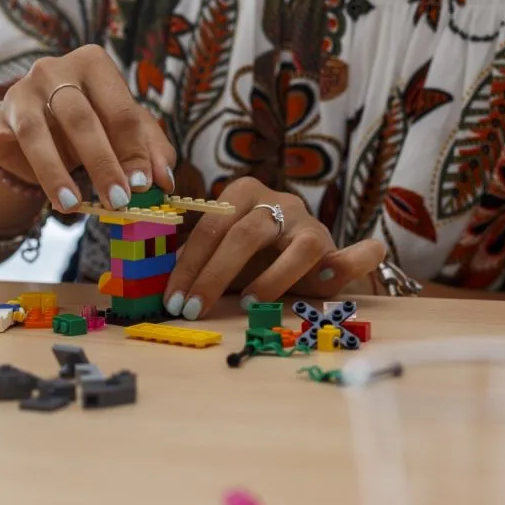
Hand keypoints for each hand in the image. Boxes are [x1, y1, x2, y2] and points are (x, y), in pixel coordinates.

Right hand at [0, 45, 176, 211]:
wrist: (40, 127)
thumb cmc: (92, 125)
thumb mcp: (125, 132)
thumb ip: (149, 150)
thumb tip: (163, 182)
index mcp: (92, 65)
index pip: (119, 108)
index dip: (133, 149)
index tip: (144, 185)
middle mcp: (51, 71)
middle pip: (78, 117)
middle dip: (100, 162)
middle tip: (118, 200)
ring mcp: (17, 95)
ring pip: (32, 132)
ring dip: (52, 171)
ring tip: (70, 206)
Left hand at [163, 178, 384, 320]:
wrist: (299, 256)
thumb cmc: (250, 257)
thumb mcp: (218, 255)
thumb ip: (194, 262)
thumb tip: (152, 286)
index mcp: (239, 195)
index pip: (209, 227)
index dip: (188, 266)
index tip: (173, 300)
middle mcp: (275, 201)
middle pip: (244, 234)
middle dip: (214, 275)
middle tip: (194, 309)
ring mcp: (308, 221)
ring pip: (296, 246)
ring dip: (271, 279)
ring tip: (248, 304)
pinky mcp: (336, 246)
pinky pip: (352, 252)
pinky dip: (351, 262)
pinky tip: (333, 280)